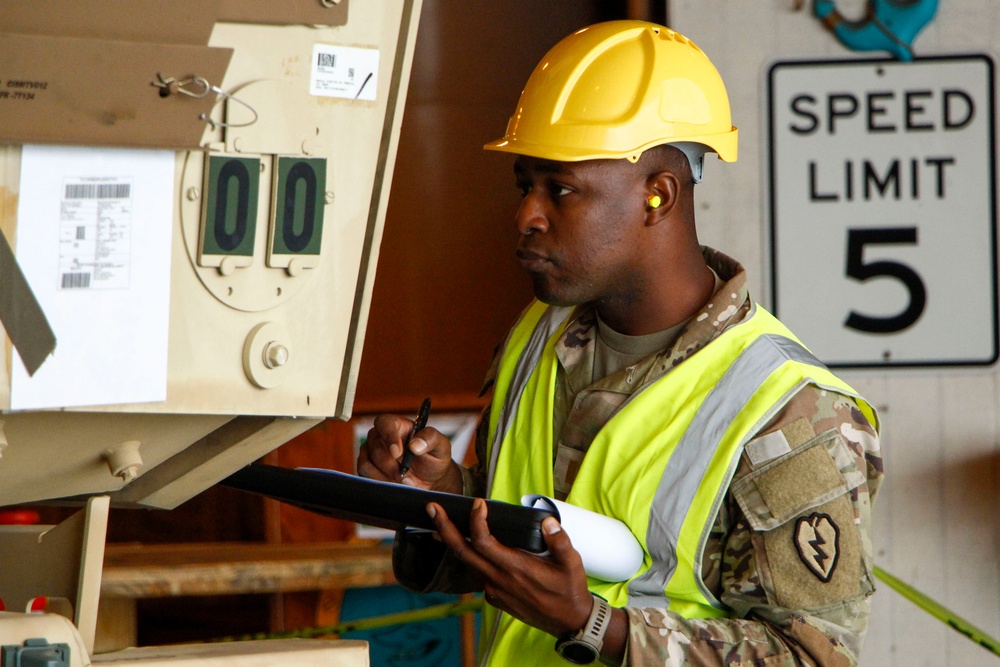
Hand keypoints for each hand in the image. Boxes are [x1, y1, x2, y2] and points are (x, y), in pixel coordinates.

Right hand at [357, 414, 462, 493]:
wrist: (430, 479)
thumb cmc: (433, 457)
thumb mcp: (441, 446)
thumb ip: (431, 439)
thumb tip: (415, 444)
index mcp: (397, 424)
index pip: (384, 423)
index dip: (389, 437)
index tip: (398, 453)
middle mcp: (380, 435)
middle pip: (375, 447)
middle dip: (390, 464)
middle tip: (405, 474)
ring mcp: (371, 451)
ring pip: (367, 462)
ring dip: (385, 475)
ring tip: (403, 479)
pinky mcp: (367, 466)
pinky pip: (364, 473)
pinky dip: (379, 480)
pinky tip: (393, 482)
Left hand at [427, 497, 593, 637]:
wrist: (568, 622)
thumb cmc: (569, 591)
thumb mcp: (572, 563)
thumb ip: (559, 540)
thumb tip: (547, 522)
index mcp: (515, 568)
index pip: (483, 541)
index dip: (475, 520)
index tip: (478, 504)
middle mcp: (499, 580)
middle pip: (463, 552)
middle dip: (445, 528)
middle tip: (433, 509)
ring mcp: (494, 590)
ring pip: (467, 563)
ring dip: (453, 543)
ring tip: (440, 526)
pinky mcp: (495, 598)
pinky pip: (477, 574)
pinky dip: (469, 558)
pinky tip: (468, 548)